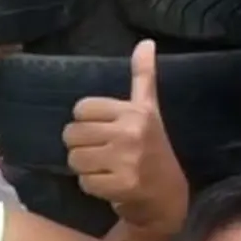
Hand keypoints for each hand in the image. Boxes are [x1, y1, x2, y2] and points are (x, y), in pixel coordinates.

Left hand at [63, 40, 188, 240]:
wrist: (168, 198)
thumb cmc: (153, 150)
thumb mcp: (149, 111)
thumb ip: (144, 77)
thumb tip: (145, 42)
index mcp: (135, 111)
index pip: (81, 109)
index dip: (86, 124)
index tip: (104, 133)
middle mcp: (132, 131)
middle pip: (72, 134)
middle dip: (81, 147)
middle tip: (102, 154)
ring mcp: (128, 159)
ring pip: (75, 159)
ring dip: (85, 169)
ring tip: (105, 169)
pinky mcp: (122, 185)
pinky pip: (84, 182)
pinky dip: (92, 187)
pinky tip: (109, 185)